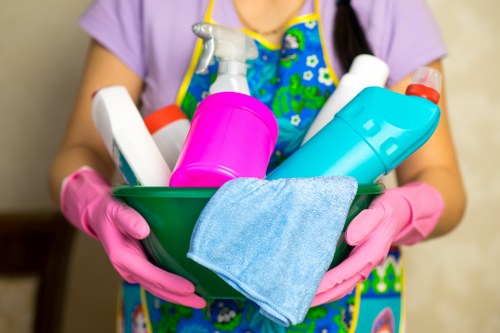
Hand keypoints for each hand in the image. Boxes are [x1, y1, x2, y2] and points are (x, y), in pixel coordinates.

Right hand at [60, 167, 205, 307]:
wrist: (100, 215)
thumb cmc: (110, 211)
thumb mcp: (116, 210)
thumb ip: (128, 219)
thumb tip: (143, 230)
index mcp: (123, 257)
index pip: (152, 275)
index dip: (171, 284)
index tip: (190, 288)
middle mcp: (128, 267)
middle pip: (156, 288)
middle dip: (179, 297)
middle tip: (201, 303)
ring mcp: (134, 269)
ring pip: (157, 287)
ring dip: (176, 296)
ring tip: (198, 300)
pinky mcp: (139, 266)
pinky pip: (156, 280)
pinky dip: (171, 287)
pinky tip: (185, 289)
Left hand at [312, 182, 443, 305]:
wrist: (399, 213)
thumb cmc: (386, 210)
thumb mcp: (379, 210)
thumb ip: (366, 221)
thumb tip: (351, 238)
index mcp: (371, 253)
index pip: (345, 273)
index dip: (328, 283)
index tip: (311, 289)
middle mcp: (367, 263)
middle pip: (343, 286)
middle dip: (323, 296)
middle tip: (301, 302)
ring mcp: (363, 265)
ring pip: (343, 286)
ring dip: (325, 295)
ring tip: (304, 300)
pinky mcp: (359, 263)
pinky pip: (344, 280)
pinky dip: (330, 287)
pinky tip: (317, 289)